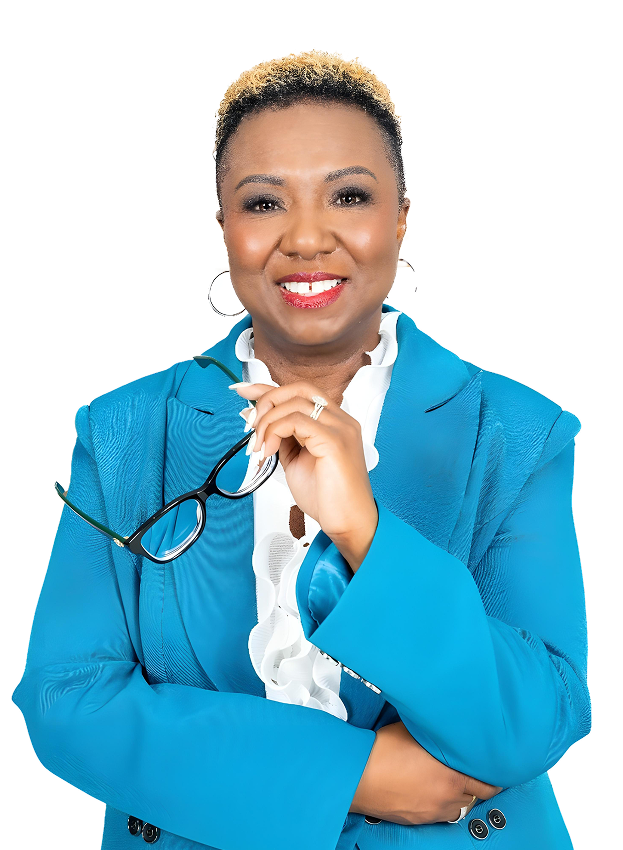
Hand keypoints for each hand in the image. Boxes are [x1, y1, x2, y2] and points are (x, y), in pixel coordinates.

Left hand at [232, 381, 377, 563]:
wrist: (348, 524)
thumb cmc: (329, 498)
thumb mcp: (296, 460)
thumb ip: (283, 439)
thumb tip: (260, 422)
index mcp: (334, 423)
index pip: (301, 392)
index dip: (269, 387)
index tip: (245, 390)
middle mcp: (341, 421)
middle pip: (298, 389)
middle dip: (267, 401)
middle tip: (250, 423)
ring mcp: (340, 429)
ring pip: (295, 403)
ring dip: (267, 422)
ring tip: (260, 446)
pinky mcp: (334, 441)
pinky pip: (296, 421)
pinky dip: (275, 432)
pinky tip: (269, 451)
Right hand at [349, 721, 502, 825]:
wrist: (358, 775)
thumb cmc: (383, 751)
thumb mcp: (415, 732)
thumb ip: (438, 734)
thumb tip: (448, 726)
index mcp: (452, 776)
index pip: (488, 784)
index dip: (494, 777)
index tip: (494, 768)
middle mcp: (446, 797)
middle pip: (475, 797)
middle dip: (476, 785)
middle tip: (474, 773)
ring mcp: (432, 811)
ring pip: (458, 807)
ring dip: (459, 796)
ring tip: (452, 781)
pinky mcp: (418, 819)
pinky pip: (440, 814)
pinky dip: (442, 803)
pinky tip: (433, 791)